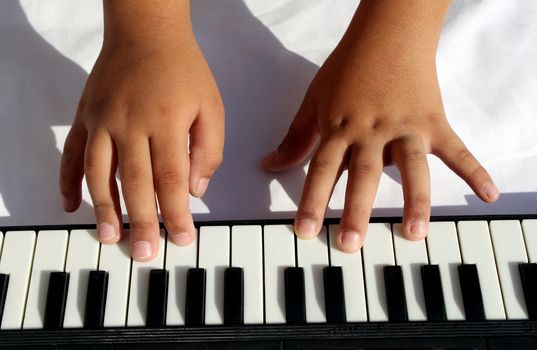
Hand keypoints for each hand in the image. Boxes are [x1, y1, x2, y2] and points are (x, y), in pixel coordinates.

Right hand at [59, 1, 223, 260]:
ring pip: (99, 173)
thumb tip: (195, 191)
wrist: (146, 33)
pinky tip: (71, 205)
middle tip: (143, 253)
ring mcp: (102, 121)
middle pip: (134, 183)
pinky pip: (71, 153)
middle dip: (140, 221)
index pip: (171, 179)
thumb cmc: (183, 71)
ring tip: (109, 237)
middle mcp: (130, 124)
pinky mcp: (85, 117)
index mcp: (167, 123)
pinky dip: (68, 181)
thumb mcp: (211, 106)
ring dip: (103, 208)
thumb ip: (208, 150)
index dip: (176, 213)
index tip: (181, 240)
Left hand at [262, 0, 497, 251]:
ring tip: (413, 233)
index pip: (323, 169)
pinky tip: (486, 193)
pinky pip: (456, 149)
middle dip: (356, 210)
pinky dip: (473, 170)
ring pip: (411, 167)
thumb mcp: (314, 101)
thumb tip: (268, 165)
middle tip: (351, 245)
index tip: (305, 232)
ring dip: (413, 200)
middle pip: (362, 175)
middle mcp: (372, 131)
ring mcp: (406, 128)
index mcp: (341, 127)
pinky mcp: (433, 122)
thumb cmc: (348, 68)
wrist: (388, 35)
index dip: (312, 201)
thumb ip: (296, 137)